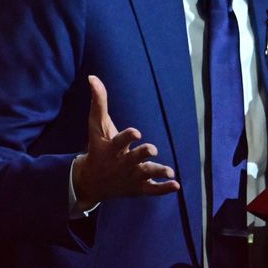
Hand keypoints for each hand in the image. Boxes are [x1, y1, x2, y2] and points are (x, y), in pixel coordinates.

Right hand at [71, 75, 180, 207]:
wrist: (91, 183)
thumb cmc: (97, 149)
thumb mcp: (96, 127)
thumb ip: (98, 102)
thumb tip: (93, 77)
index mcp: (112, 148)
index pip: (120, 141)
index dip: (128, 137)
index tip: (137, 132)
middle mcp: (122, 163)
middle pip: (134, 158)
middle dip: (143, 154)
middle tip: (152, 149)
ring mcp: (131, 176)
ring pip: (146, 174)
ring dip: (157, 171)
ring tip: (169, 170)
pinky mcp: (138, 188)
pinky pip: (153, 190)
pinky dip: (164, 188)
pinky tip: (176, 184)